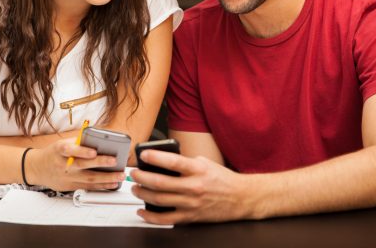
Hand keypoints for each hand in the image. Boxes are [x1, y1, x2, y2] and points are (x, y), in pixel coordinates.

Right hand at [25, 138, 124, 191]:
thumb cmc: (53, 153)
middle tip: (115, 161)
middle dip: (100, 163)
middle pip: (83, 165)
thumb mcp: (62, 143)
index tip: (93, 151)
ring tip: (119, 175)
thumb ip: (78, 142)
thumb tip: (99, 139)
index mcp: (59, 150)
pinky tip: (112, 183)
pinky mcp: (71, 186)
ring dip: (106, 178)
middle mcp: (63, 165)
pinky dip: (102, 186)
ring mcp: (67, 177)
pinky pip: (88, 187)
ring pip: (88, 179)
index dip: (81, 151)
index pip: (70, 150)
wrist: (37, 168)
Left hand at [130, 149, 247, 223]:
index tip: (143, 154)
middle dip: (142, 177)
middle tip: (134, 174)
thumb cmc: (222, 179)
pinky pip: (165, 220)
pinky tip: (142, 210)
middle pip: (160, 183)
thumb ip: (185, 162)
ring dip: (143, 194)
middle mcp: (194, 186)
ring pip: (159, 200)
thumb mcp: (205, 163)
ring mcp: (191, 203)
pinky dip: (150, 216)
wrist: (241, 198)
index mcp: (198, 169)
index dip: (155, 157)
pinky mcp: (190, 217)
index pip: (173, 161)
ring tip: (136, 188)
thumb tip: (162, 161)